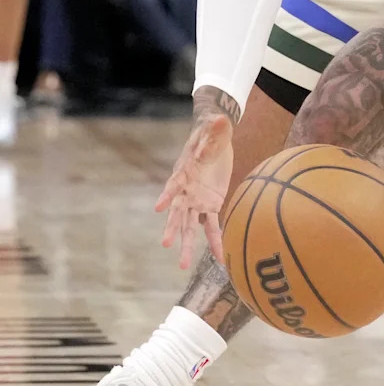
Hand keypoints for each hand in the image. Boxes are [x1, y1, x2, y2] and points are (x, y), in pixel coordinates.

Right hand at [155, 112, 233, 268]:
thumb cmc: (212, 133)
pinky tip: (220, 258)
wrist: (216, 140)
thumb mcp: (215, 128)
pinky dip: (215, 241)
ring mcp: (197, 200)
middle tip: (166, 244)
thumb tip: (220, 120)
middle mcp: (186, 191)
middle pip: (177, 212)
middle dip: (172, 227)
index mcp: (183, 173)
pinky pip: (212, 226)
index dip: (167, 195)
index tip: (160, 207)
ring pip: (190, 226)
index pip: (173, 185)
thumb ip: (216, 128)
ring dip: (187, 244)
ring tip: (182, 265)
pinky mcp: (212, 205)